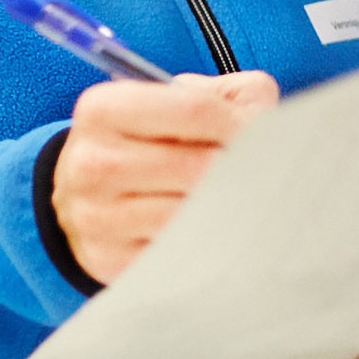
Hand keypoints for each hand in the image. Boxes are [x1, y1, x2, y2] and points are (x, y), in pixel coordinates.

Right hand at [51, 71, 278, 284]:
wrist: (96, 194)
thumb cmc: (155, 140)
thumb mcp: (186, 100)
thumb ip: (234, 97)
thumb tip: (267, 125)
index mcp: (105, 108)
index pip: (195, 109)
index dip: (240, 122)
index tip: (262, 134)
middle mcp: (91, 162)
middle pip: (196, 166)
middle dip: (240, 168)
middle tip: (264, 172)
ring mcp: (95, 217)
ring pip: (188, 214)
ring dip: (228, 207)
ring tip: (243, 198)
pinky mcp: (110, 261)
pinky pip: (178, 253)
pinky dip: (207, 241)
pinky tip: (217, 228)